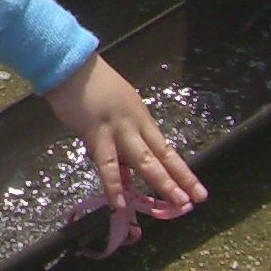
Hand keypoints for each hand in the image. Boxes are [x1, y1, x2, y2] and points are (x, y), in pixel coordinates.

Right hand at [43, 54, 205, 227]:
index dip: (182, 171)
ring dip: (161, 182)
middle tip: (194, 200)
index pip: (166, 150)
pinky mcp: (97, 134)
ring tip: (175, 203)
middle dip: (179, 180)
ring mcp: (118, 130)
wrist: (73, 67)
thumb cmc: (92, 85)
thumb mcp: (118, 107)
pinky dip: (113, 185)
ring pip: (143, 160)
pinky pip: (107, 164)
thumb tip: (125, 160)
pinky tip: (119, 203)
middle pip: (161, 155)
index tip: (198, 190)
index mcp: (141, 119)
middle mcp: (136, 125)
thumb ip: (124, 133)